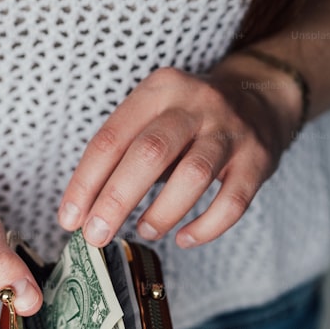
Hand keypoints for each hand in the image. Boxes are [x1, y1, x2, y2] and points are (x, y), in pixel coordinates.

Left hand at [58, 59, 302, 247]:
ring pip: (193, 176)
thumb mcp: (153, 115)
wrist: (260, 96)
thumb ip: (122, 154)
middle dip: (116, 200)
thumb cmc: (189, 119)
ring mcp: (230, 131)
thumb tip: (83, 212)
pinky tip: (184, 239)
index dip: (85, 182)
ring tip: (145, 231)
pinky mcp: (258, 160)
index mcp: (158, 90)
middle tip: (96, 235)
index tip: (69, 219)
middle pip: (149, 153)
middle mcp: (195, 104)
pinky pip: (232, 202)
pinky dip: (205, 228)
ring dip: (162, 212)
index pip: (111, 138)